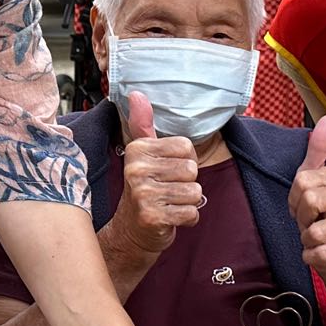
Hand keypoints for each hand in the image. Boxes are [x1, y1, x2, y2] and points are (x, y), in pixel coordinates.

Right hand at [113, 93, 202, 254]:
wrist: (131, 230)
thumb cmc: (144, 189)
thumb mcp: (142, 154)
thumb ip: (142, 124)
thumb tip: (137, 94)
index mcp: (137, 149)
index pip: (186, 147)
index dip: (185, 161)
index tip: (168, 172)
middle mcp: (136, 169)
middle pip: (192, 170)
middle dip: (187, 183)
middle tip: (168, 191)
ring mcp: (143, 194)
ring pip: (194, 192)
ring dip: (188, 202)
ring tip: (169, 204)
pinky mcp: (152, 217)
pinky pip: (192, 212)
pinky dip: (187, 218)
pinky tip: (170, 217)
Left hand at [289, 116, 325, 274]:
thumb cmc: (323, 216)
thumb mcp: (314, 180)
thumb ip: (318, 151)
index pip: (302, 181)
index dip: (294, 199)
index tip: (304, 206)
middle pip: (308, 202)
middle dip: (301, 219)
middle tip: (311, 223)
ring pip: (313, 231)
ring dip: (307, 239)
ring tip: (318, 238)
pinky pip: (320, 253)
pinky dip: (312, 256)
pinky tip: (321, 252)